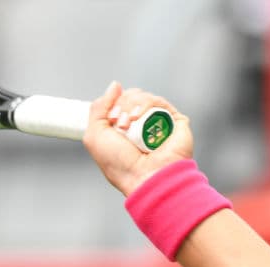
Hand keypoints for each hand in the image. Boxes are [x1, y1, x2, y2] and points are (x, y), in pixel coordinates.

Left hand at [83, 82, 192, 196]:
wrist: (144, 177)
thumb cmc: (119, 165)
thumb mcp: (94, 137)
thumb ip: (98, 108)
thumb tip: (115, 85)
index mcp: (123, 130)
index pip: (117, 102)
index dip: (111, 104)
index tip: (109, 118)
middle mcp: (141, 125)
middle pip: (130, 96)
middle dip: (120, 105)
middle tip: (119, 124)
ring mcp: (158, 122)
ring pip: (142, 97)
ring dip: (130, 106)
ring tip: (127, 124)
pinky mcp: (175, 120)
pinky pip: (158, 101)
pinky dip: (144, 104)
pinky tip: (137, 118)